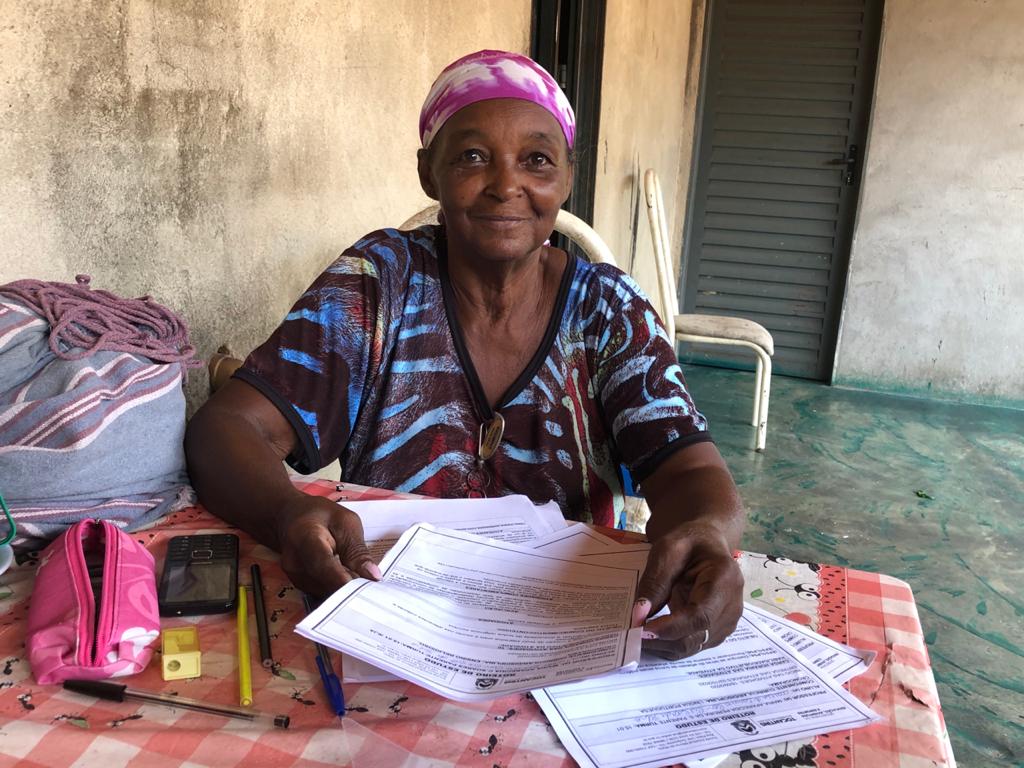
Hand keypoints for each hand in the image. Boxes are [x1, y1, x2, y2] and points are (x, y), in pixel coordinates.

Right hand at [276, 495, 381, 597]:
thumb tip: (373, 576)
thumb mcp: (345, 522)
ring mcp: (295, 578)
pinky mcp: (300, 586)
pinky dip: (340, 590)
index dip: (344, 581)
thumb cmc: (320, 515)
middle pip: (327, 585)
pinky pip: (324, 592)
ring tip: (369, 586)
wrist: (288, 518)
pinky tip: (354, 584)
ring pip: (327, 593)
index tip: (365, 590)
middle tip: (380, 592)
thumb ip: (357, 549)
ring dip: (349, 592)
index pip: (323, 565)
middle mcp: (295, 563)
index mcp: (304, 538)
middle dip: (354, 591)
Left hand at [630, 522, 742, 659]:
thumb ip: (655, 582)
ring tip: (638, 632)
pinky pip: (692, 645)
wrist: (708, 544)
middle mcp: (732, 605)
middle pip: (697, 636)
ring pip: (693, 646)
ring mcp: (728, 621)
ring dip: (664, 645)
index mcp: (725, 579)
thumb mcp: (667, 550)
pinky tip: (653, 632)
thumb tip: (639, 615)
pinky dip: (670, 644)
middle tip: (630, 633)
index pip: (700, 615)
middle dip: (662, 639)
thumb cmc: (689, 542)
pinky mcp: (718, 630)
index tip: (642, 630)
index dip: (672, 627)